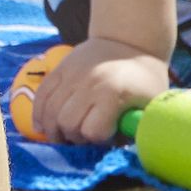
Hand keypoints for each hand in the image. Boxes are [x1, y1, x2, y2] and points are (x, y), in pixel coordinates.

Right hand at [18, 37, 172, 148]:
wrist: (129, 40)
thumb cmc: (144, 79)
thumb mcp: (151, 103)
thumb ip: (137, 128)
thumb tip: (120, 150)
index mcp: (113, 93)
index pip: (93, 131)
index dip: (99, 139)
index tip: (107, 136)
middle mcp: (88, 83)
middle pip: (67, 123)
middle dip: (74, 137)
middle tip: (84, 137)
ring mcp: (71, 74)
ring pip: (50, 111)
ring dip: (54, 129)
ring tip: (63, 135)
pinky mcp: (59, 69)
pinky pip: (41, 96)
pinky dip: (39, 114)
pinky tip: (42, 126)